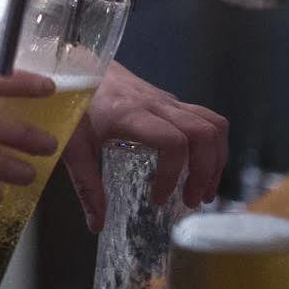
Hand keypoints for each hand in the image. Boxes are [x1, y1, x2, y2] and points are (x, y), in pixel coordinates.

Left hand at [60, 63, 226, 229]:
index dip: (173, 174)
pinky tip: (198, 168)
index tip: (158, 198)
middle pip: (203, 133)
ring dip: (216, 159)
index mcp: (129, 114)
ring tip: (203, 190)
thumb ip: (87, 185)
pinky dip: (211, 146)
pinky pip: (206, 119)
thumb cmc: (72, 103)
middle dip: (206, 172)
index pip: (172, 142)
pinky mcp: (170, 100)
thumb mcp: (73, 146)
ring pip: (213, 123)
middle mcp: (155, 103)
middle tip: (192, 201)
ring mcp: (166, 99)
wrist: (77, 64)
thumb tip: (98, 225)